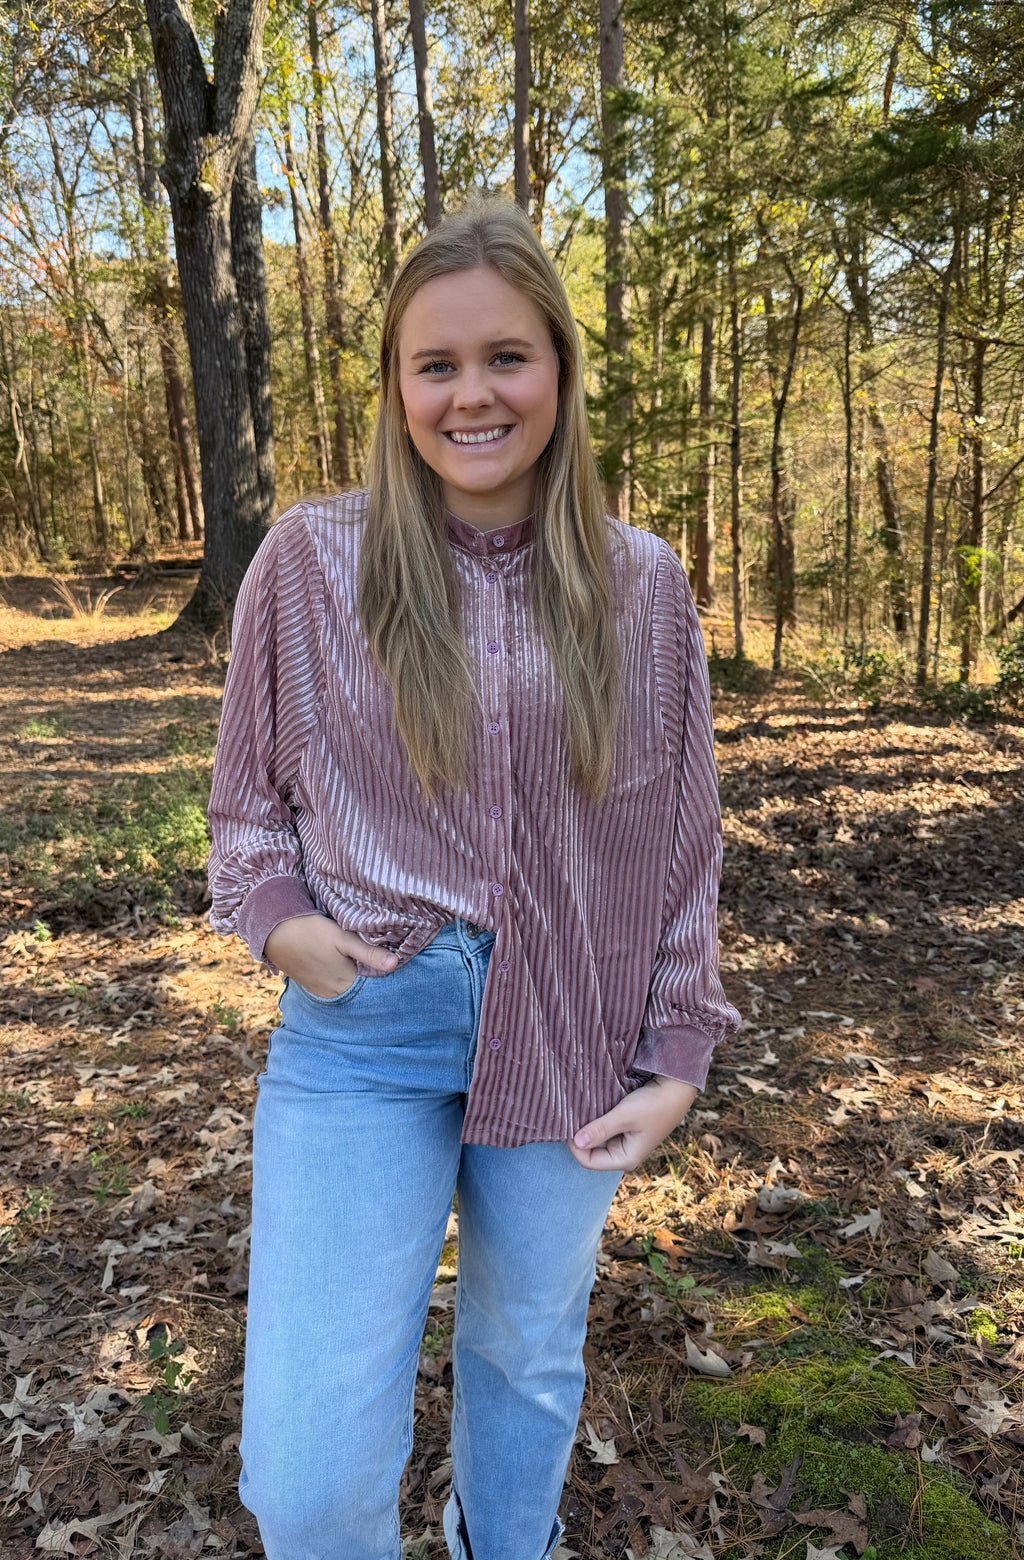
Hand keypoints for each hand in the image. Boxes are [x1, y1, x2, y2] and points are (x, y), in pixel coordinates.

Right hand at [264, 915, 398, 998]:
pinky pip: (332, 986)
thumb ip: (369, 953)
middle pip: (360, 987)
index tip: (390, 962)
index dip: (381, 973)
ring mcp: (321, 991)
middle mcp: (334, 993)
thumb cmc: (311, 932)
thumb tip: (395, 964)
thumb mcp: (343, 938)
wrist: (275, 932)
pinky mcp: (311, 985)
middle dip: (368, 976)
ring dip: (353, 977)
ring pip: (346, 987)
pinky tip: (339, 964)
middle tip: (374, 957)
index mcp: (346, 983)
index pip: (373, 985)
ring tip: (356, 960)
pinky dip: (339, 978)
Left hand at [569, 1075, 698, 1171]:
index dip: (575, 1146)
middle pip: (591, 1151)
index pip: (588, 1161)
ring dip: (589, 1126)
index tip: (568, 1124)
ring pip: (597, 1139)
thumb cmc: (654, 1104)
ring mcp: (625, 1142)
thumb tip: (575, 1142)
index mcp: (625, 1159)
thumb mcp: (624, 1116)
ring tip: (581, 1111)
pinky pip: (605, 1129)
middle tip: (572, 1115)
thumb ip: (600, 1129)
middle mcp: (624, 1154)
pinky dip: (597, 1120)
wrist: (676, 1089)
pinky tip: (593, 1108)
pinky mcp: (626, 1130)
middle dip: (581, 1135)